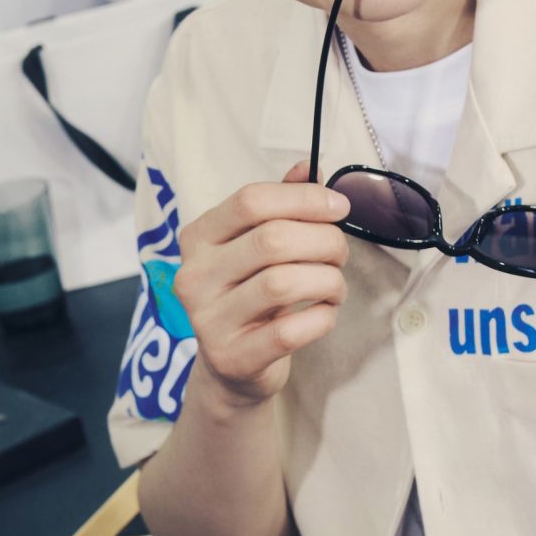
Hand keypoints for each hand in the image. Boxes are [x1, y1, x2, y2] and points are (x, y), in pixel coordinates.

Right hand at [172, 162, 349, 408]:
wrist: (233, 369)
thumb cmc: (252, 297)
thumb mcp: (258, 247)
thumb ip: (281, 205)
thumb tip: (310, 167)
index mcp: (199, 238)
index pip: (251, 200)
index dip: (303, 198)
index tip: (339, 207)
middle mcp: (195, 275)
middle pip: (273, 240)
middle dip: (324, 241)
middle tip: (341, 253)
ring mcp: (208, 319)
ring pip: (283, 283)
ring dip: (328, 280)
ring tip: (335, 286)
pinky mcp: (232, 357)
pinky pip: (290, 330)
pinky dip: (321, 318)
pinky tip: (324, 314)